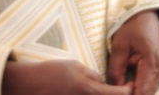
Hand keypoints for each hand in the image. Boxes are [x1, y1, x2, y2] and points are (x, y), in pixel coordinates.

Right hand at [1, 60, 131, 94]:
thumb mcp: (76, 66)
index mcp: (90, 90)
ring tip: (104, 90)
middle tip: (120, 89)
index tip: (130, 86)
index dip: (128, 90)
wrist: (28, 85)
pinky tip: (86, 92)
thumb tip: (103, 83)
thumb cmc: (52, 73)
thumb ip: (93, 76)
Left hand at [108, 10, 158, 94]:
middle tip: (118, 90)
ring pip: (149, 91)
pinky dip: (139, 87)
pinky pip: (150, 84)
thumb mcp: (119, 46)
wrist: (146, 14)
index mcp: (152, 63)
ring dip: (136, 91)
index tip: (118, 93)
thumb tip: (114, 89)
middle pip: (147, 94)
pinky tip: (128, 84)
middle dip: (132, 94)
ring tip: (122, 86)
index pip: (143, 92)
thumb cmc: (132, 26)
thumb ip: (116, 70)